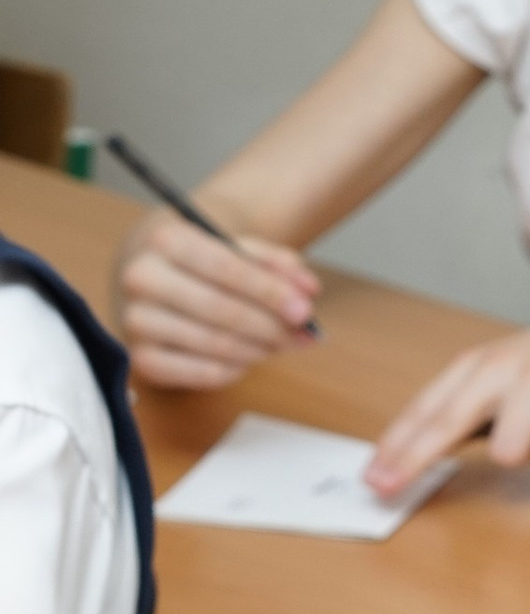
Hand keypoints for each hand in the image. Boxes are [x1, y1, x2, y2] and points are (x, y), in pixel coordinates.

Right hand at [114, 210, 321, 389]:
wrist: (155, 274)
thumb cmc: (205, 262)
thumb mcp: (240, 249)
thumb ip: (278, 265)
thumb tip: (308, 290)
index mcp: (166, 240)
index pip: (227, 269)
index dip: (270, 293)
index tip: (304, 311)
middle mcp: (142, 278)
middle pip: (221, 310)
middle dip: (271, 326)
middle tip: (303, 334)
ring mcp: (137, 321)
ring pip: (215, 344)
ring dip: (259, 349)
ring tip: (280, 343)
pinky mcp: (143, 358)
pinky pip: (203, 373)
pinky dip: (236, 369)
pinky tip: (248, 357)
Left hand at [363, 311, 529, 495]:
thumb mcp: (500, 378)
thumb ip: (463, 409)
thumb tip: (413, 455)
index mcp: (476, 365)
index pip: (425, 409)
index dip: (395, 446)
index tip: (371, 478)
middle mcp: (502, 367)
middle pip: (447, 421)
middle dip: (413, 459)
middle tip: (387, 489)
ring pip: (509, 448)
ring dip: (518, 457)